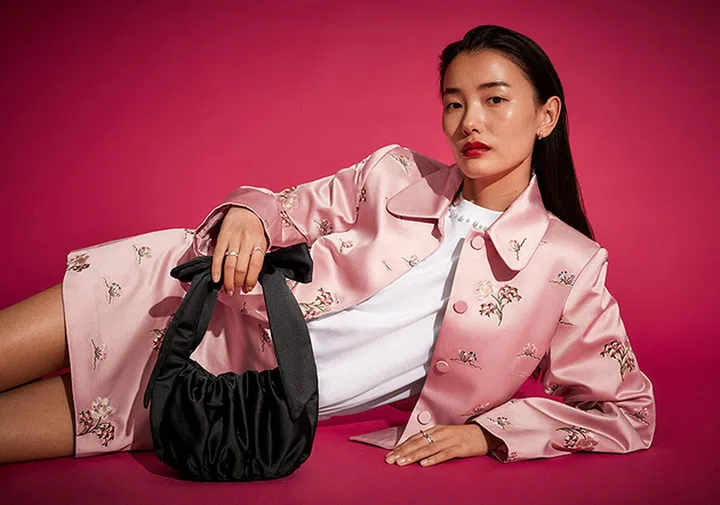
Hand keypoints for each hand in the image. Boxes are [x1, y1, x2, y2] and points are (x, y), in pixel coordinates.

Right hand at [211, 206, 267, 294]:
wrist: (245, 210)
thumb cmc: (254, 230)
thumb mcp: (261, 242)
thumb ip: (256, 258)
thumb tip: (249, 280)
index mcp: (259, 243)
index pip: (255, 266)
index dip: (251, 280)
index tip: (247, 288)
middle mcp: (246, 241)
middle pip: (241, 268)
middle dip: (239, 282)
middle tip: (237, 289)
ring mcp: (233, 239)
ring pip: (230, 264)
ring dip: (228, 280)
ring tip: (228, 289)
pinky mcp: (222, 238)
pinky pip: (218, 256)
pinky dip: (216, 270)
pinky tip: (216, 279)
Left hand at [384, 424, 501, 466]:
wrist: (486, 433)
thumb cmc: (465, 437)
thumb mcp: (446, 436)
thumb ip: (432, 441)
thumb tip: (416, 450)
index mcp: (436, 430)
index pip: (415, 438)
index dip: (402, 446)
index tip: (390, 454)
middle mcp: (441, 433)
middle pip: (418, 443)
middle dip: (403, 451)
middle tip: (391, 459)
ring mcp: (451, 440)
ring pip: (428, 448)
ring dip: (413, 455)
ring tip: (402, 462)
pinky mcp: (460, 447)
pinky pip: (444, 454)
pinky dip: (433, 459)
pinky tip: (424, 463)